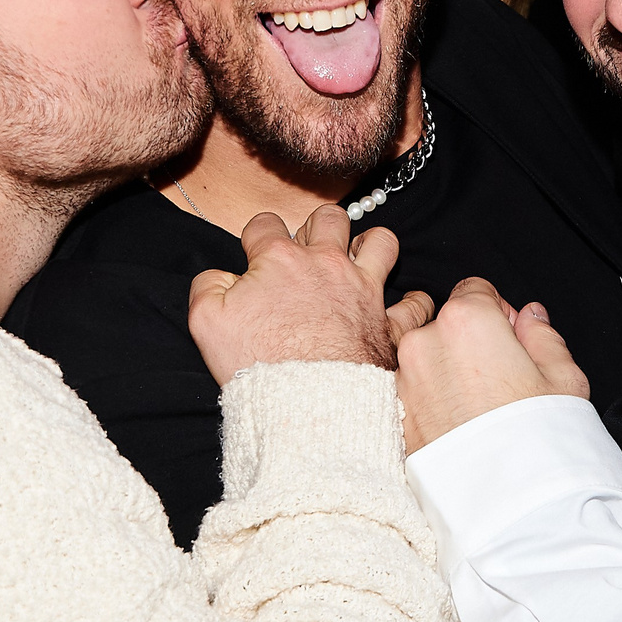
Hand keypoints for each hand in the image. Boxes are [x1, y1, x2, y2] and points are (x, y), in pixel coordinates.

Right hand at [189, 205, 434, 384]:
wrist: (307, 403)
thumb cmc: (257, 364)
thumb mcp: (208, 321)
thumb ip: (208, 286)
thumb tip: (219, 276)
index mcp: (280, 259)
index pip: (265, 224)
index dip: (257, 236)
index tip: (255, 255)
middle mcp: (326, 265)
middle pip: (328, 218)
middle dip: (315, 228)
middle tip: (307, 253)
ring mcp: (364, 292)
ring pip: (380, 242)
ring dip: (369, 245)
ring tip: (358, 259)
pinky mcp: (388, 325)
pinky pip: (413, 305)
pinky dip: (413, 304)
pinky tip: (408, 304)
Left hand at [395, 279, 588, 453]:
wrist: (505, 504)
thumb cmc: (537, 442)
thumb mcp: (563, 378)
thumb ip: (543, 335)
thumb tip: (530, 317)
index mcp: (467, 320)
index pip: (476, 291)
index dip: (498, 313)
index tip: (511, 338)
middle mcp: (425, 343)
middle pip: (447, 324)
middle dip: (470, 342)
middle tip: (500, 380)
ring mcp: (403, 380)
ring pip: (427, 359)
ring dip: (448, 372)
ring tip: (478, 409)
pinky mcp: (394, 415)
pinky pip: (415, 394)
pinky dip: (432, 401)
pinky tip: (460, 426)